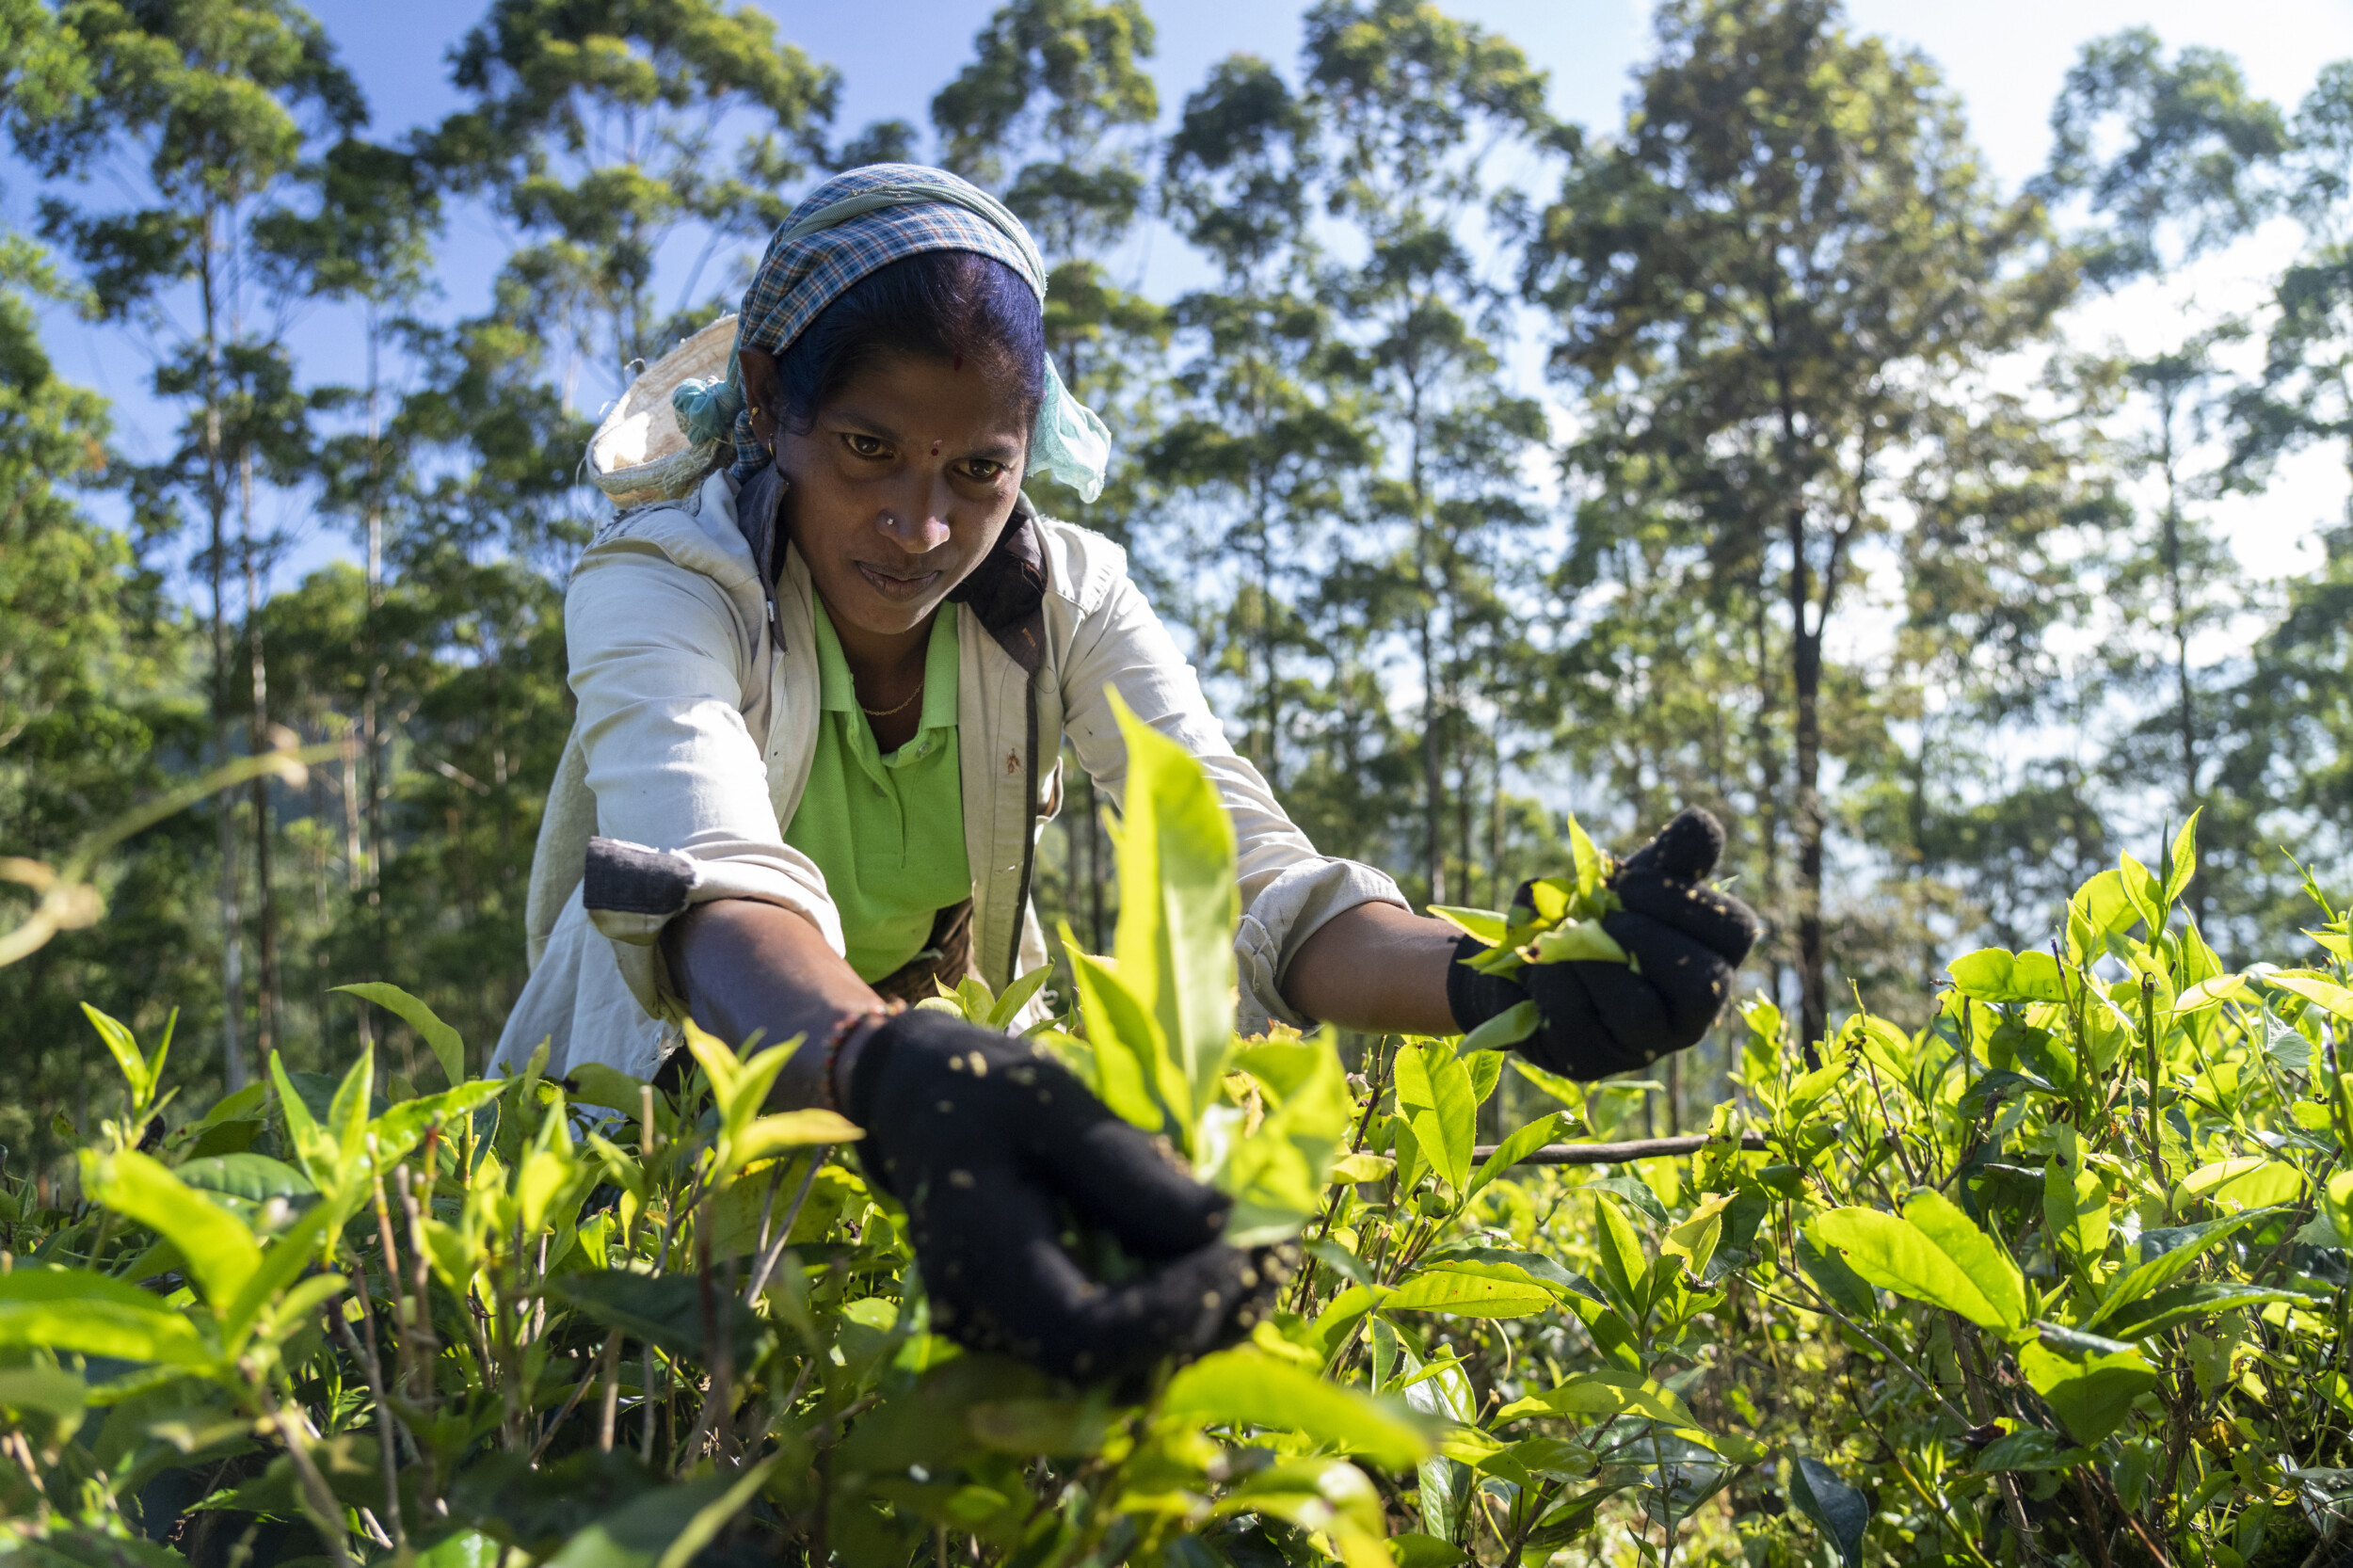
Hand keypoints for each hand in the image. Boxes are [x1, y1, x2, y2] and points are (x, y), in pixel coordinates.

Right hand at [843, 1008, 1281, 1381]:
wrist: (913, 1100)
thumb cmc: (979, 1087)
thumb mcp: (1054, 1101)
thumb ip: (1130, 1166)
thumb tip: (1225, 1223)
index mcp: (982, 1262)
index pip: (1088, 1336)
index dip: (1173, 1312)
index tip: (1238, 1255)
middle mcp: (989, 1321)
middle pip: (1114, 1366)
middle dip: (1204, 1319)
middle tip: (1273, 1253)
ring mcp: (1008, 1331)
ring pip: (1123, 1363)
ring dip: (1201, 1318)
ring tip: (1262, 1251)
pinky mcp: (1033, 1322)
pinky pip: (1112, 1338)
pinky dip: (1171, 1306)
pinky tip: (1217, 1256)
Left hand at [1445, 807, 1759, 1079]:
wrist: (1523, 953)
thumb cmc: (1595, 912)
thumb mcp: (1631, 879)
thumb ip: (1670, 854)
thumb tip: (1702, 823)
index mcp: (1711, 952)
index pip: (1737, 931)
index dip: (1685, 902)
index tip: (1626, 880)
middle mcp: (1691, 1008)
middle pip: (1705, 984)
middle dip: (1648, 940)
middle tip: (1606, 917)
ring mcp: (1644, 1041)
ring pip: (1642, 1016)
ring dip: (1596, 964)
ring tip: (1565, 937)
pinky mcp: (1593, 1060)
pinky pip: (1580, 1028)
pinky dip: (1557, 985)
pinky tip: (1542, 964)